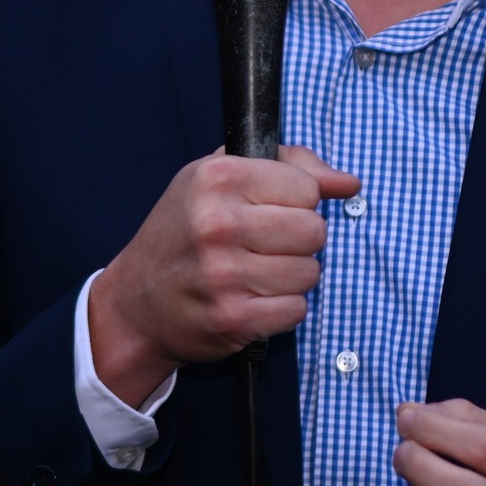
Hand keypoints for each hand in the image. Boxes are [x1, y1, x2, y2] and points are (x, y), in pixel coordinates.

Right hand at [89, 145, 358, 405]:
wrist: (136, 302)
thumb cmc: (184, 231)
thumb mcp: (220, 177)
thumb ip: (289, 166)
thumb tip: (348, 183)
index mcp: (217, 178)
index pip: (306, 187)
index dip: (297, 201)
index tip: (271, 210)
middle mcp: (218, 223)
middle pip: (314, 231)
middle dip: (299, 240)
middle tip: (268, 245)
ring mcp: (224, 274)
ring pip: (310, 272)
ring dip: (292, 276)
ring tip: (258, 272)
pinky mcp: (233, 319)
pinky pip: (296, 310)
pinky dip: (283, 308)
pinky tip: (254, 298)